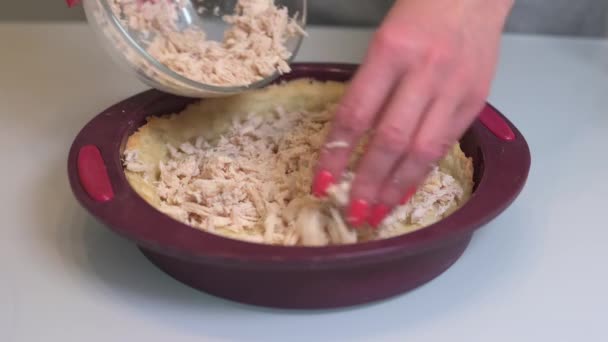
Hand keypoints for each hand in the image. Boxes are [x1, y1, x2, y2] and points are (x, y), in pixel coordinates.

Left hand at [312, 0, 513, 226]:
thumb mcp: (383, 41)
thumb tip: (350, 141)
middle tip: (351, 213)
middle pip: (390, 140)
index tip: (322, 182)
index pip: (355, 114)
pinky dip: (422, 173)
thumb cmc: (420, 14)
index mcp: (391, 51)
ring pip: (421, 150)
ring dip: (395, 188)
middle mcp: (424, 72)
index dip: (336, 154)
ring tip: (376, 214)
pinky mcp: (476, 101)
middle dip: (368, 183)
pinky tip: (404, 192)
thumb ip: (370, 88)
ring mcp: (454, 88)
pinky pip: (445, 145)